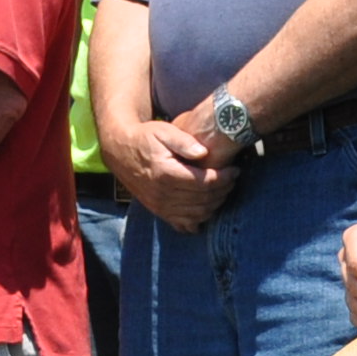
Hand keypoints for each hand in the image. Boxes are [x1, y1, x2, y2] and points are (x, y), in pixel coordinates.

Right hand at [114, 112, 229, 236]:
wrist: (120, 151)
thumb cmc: (145, 138)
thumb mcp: (163, 131)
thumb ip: (184, 141)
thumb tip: (203, 153)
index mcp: (166, 173)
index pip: (204, 182)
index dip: (224, 178)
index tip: (235, 170)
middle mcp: (162, 194)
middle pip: (203, 199)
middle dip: (223, 191)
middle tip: (233, 179)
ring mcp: (159, 206)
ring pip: (196, 214)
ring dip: (215, 205)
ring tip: (224, 191)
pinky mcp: (158, 211)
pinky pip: (183, 224)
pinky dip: (198, 220)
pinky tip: (207, 209)